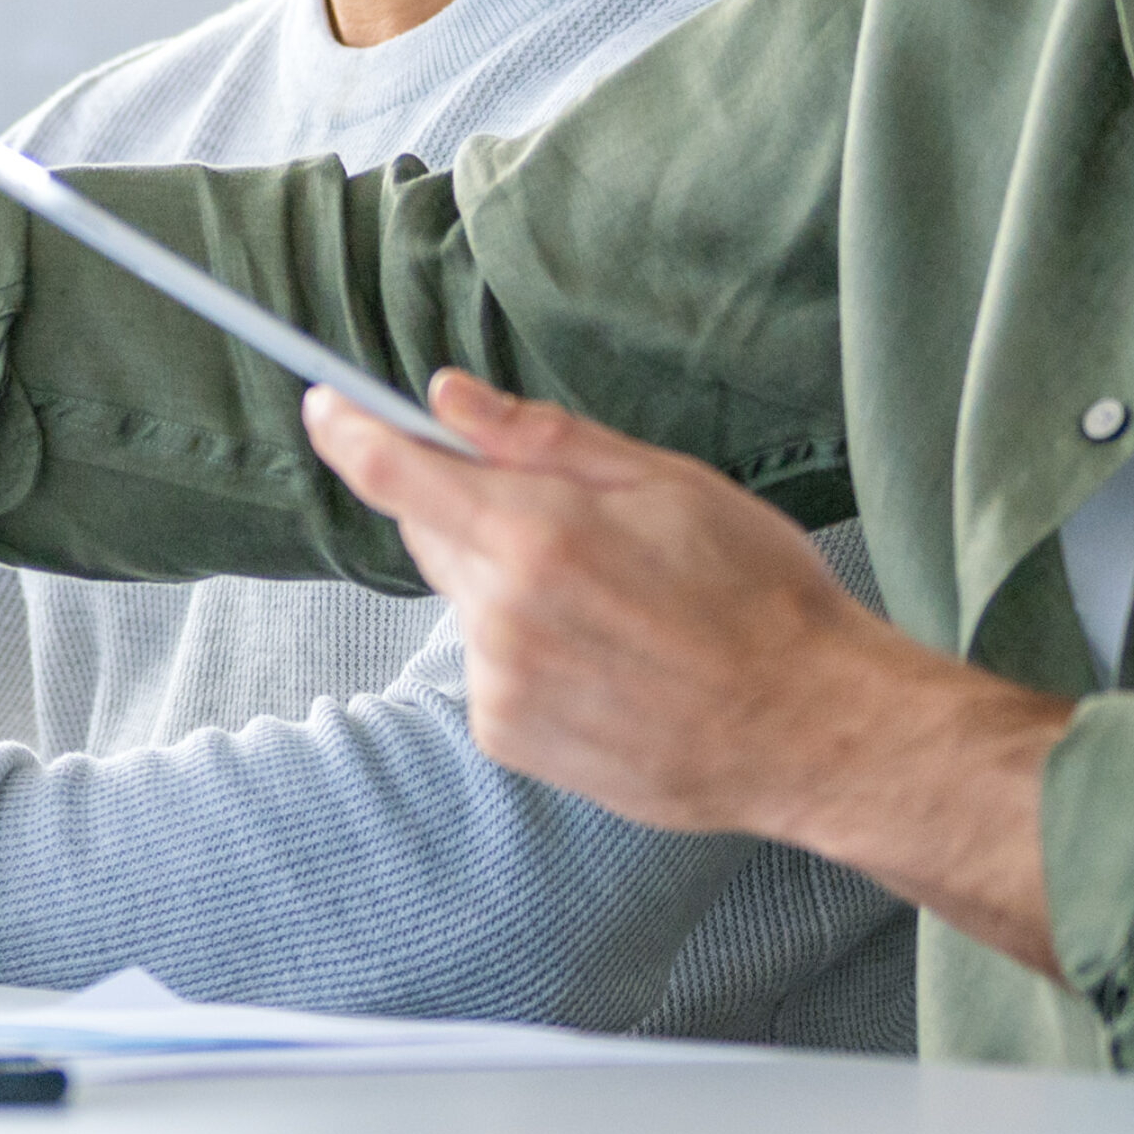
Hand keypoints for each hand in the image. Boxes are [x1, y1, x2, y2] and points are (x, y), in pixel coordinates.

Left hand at [306, 370, 1072, 971]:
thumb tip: (448, 396)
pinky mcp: (507, 738)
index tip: (326, 405)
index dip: (350, 430)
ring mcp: (499, 685)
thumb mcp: (667, 482)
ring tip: (615, 605)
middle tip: (565, 518)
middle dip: (473, 507)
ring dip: (510, 585)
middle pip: (432, 531)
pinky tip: (607, 658)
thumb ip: (543, 439)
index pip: (396, 472)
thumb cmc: (758, 595)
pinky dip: (527, 649)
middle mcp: (500, 615)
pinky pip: (490, 665)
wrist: (807, 728)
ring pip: (468, 602)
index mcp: (536, 534)